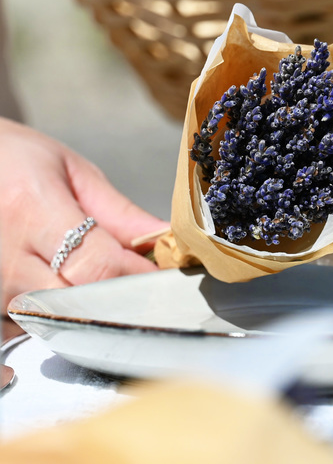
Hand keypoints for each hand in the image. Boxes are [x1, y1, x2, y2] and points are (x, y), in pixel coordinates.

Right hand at [0, 118, 165, 312]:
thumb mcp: (75, 173)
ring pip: (58, 318)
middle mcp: (6, 255)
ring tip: (101, 277)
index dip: (138, 275)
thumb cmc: (19, 161)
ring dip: (89, 305)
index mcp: (33, 210)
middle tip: (143, 284)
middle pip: (79, 301)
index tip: (164, 274)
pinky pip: (34, 323)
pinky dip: (60, 311)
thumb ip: (120, 213)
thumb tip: (164, 240)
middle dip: (118, 297)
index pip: (98, 264)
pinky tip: (70, 288)